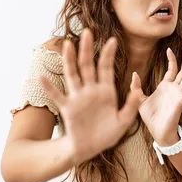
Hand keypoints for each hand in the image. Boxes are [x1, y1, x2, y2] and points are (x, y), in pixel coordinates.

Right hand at [39, 28, 141, 163]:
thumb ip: (131, 105)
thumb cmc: (106, 135)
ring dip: (70, 59)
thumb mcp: (124, 121)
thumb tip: (138, 88)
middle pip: (88, 65)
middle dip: (88, 49)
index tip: (113, 40)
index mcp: (106, 92)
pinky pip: (57, 95)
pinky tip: (42, 76)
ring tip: (67, 44)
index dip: (109, 54)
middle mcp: (90, 90)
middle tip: (87, 31)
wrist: (89, 149)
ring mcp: (78, 97)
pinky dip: (49, 87)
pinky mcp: (68, 108)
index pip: (106, 68)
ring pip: (73, 74)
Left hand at [130, 44, 181, 145]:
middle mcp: (174, 88)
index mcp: (165, 86)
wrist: (157, 131)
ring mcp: (179, 94)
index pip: (171, 69)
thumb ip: (136, 87)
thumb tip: (135, 73)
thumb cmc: (151, 118)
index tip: (169, 49)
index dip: (171, 59)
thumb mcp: (139, 100)